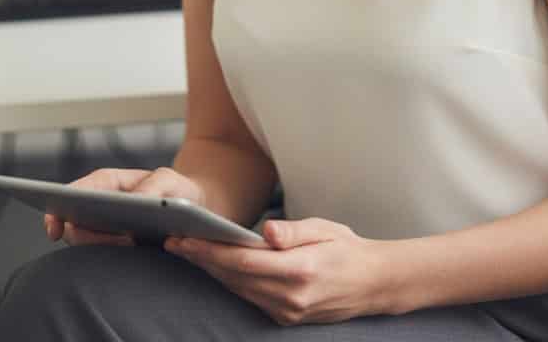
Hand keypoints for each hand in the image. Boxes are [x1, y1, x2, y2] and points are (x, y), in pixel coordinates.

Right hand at [45, 166, 205, 245]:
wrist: (194, 208)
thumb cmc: (177, 189)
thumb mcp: (169, 180)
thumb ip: (151, 187)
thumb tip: (132, 202)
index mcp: (108, 183)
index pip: (75, 191)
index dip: (58, 207)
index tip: (55, 228)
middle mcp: (100, 205)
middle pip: (74, 223)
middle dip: (92, 235)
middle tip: (127, 238)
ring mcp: (105, 228)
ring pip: (85, 243)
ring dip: (104, 248)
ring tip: (135, 242)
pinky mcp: (115, 247)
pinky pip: (100, 255)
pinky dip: (110, 257)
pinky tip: (131, 253)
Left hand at [164, 217, 388, 325]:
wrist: (372, 283)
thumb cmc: (347, 248)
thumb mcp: (324, 228)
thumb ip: (293, 231)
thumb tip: (267, 230)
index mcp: (299, 270)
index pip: (243, 262)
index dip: (210, 251)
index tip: (186, 239)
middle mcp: (290, 297)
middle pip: (234, 278)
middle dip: (202, 260)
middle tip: (174, 242)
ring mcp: (287, 313)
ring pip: (239, 290)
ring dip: (211, 272)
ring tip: (189, 251)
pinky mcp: (286, 318)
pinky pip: (250, 298)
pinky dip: (230, 281)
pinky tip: (217, 267)